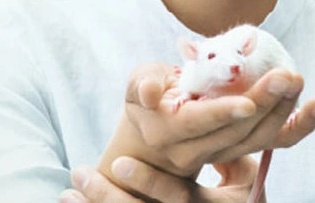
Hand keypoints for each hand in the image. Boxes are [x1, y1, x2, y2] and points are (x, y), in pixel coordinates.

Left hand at [59, 156, 265, 202]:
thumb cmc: (242, 192)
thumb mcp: (246, 174)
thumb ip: (230, 148)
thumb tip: (205, 119)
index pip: (180, 198)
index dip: (150, 182)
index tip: (119, 162)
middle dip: (109, 197)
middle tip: (80, 174)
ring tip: (68, 191)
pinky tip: (72, 199)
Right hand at [99, 62, 314, 178]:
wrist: (155, 136)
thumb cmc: (148, 101)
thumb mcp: (136, 86)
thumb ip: (142, 85)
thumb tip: (152, 91)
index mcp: (168, 131)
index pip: (196, 124)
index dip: (221, 114)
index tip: (247, 103)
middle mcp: (195, 150)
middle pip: (234, 132)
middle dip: (264, 103)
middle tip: (286, 75)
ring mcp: (221, 153)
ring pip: (256, 139)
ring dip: (282, 110)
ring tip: (296, 80)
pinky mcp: (242, 149)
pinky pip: (274, 143)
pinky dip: (299, 126)